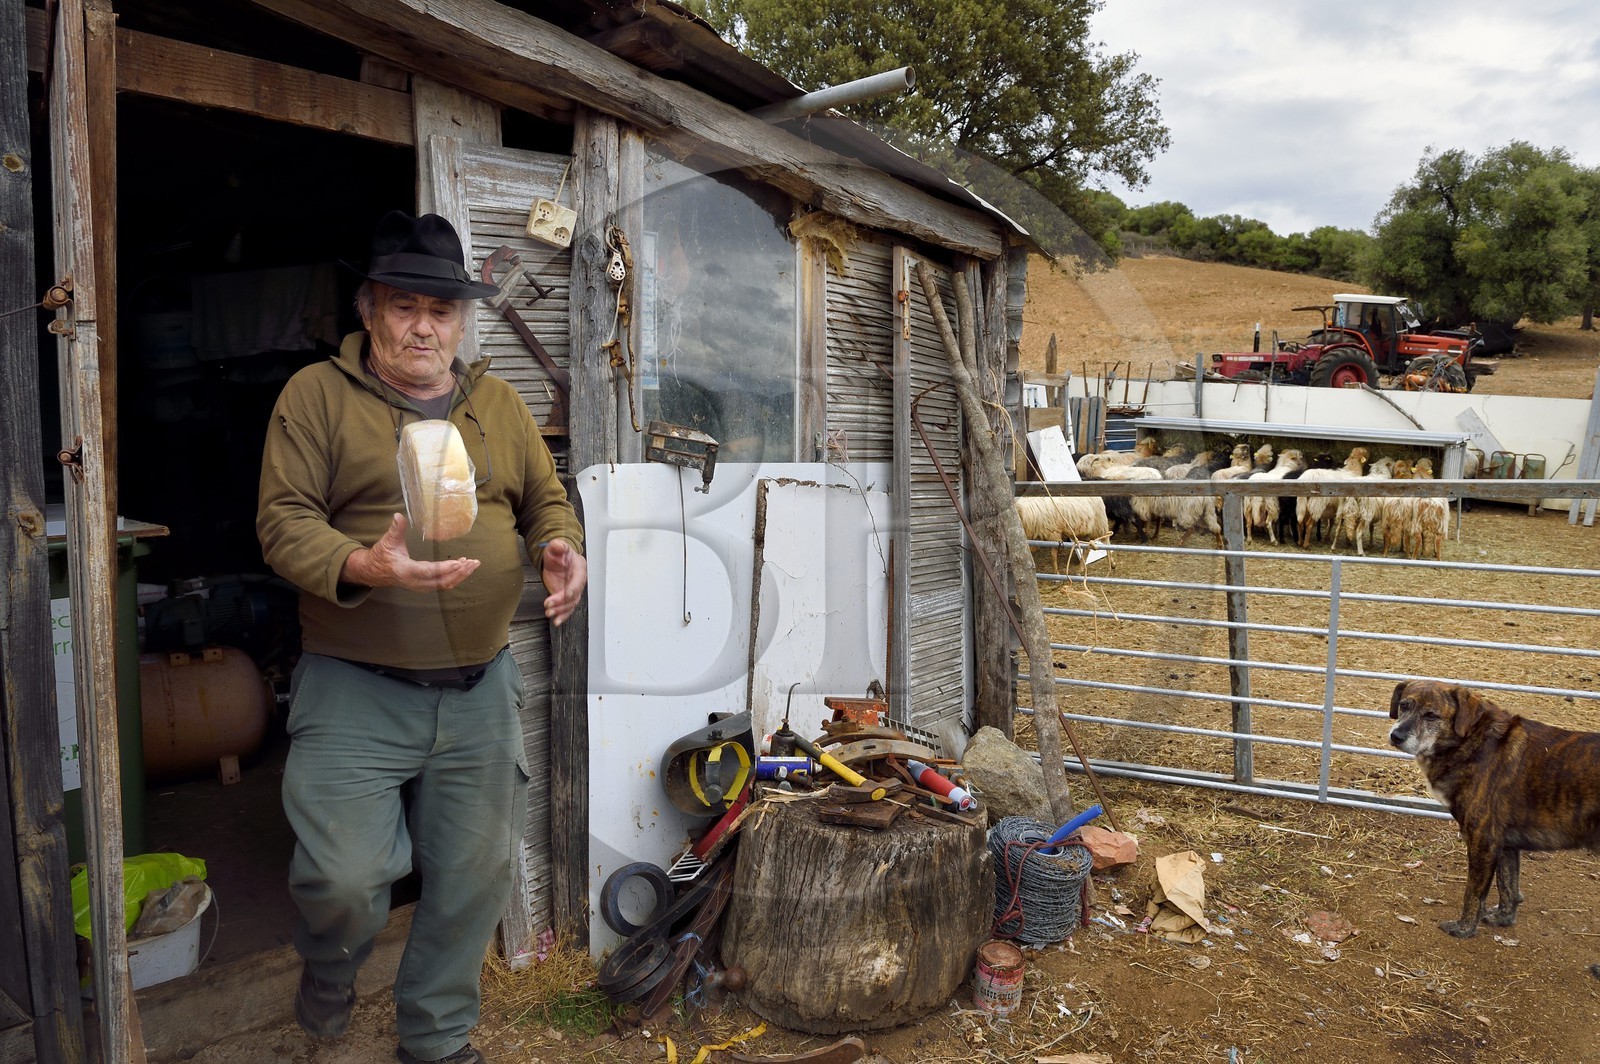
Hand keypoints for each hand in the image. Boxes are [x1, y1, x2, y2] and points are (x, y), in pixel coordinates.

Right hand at [342, 513, 480, 590]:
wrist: (373, 572)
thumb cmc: (381, 555)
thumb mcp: (387, 541)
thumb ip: (395, 529)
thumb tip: (398, 515)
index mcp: (406, 570)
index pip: (428, 571)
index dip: (444, 568)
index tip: (459, 563)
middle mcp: (415, 582)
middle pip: (441, 581)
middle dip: (459, 572)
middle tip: (473, 563)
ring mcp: (420, 586)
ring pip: (444, 585)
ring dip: (460, 575)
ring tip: (473, 565)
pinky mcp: (424, 586)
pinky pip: (442, 584)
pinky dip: (455, 577)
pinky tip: (463, 567)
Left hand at [540, 538, 587, 625]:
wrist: (557, 560)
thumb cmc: (559, 553)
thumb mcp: (556, 547)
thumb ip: (558, 546)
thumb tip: (558, 545)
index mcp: (579, 568)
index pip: (578, 580)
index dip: (574, 588)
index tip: (567, 594)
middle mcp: (578, 581)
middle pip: (574, 595)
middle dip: (562, 602)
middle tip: (549, 605)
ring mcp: (572, 591)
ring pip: (570, 604)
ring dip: (561, 611)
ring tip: (549, 613)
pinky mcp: (566, 598)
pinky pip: (566, 608)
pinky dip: (562, 616)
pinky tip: (556, 621)